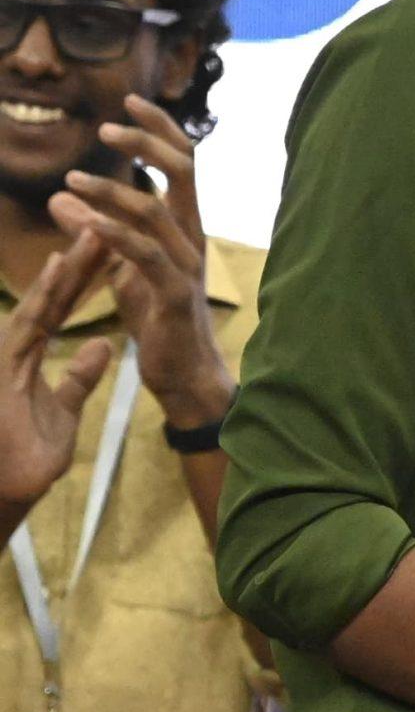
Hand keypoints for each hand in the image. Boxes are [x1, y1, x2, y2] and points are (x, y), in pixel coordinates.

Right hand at [0, 231, 114, 506]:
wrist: (6, 491)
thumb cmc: (28, 458)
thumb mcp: (65, 411)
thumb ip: (80, 378)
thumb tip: (101, 346)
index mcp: (29, 354)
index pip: (61, 307)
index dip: (84, 276)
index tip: (107, 245)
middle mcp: (16, 347)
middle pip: (53, 296)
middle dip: (79, 260)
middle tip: (102, 220)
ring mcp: (6, 353)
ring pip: (41, 301)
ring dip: (67, 267)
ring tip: (90, 231)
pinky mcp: (3, 363)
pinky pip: (28, 324)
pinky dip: (44, 296)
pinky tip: (58, 268)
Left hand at [47, 97, 233, 429]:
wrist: (184, 371)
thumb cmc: (157, 317)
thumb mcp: (119, 266)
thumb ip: (95, 230)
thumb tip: (62, 197)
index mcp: (184, 225)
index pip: (181, 162)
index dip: (158, 129)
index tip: (129, 100)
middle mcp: (192, 236)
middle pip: (183, 172)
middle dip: (146, 143)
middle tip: (107, 128)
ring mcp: (187, 264)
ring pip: (155, 211)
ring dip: (112, 190)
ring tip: (72, 179)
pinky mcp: (174, 293)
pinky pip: (145, 255)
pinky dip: (115, 233)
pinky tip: (87, 221)